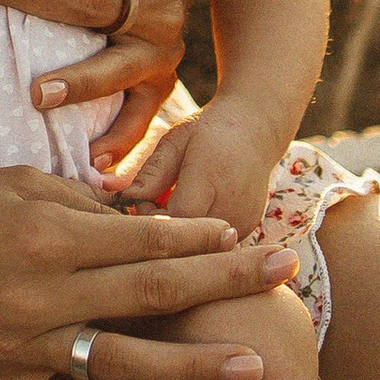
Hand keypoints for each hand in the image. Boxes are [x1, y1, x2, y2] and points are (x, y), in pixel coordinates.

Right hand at [0, 163, 298, 379]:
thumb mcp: (22, 183)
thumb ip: (89, 209)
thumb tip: (152, 229)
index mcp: (45, 234)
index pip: (145, 238)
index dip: (202, 239)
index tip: (247, 234)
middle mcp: (37, 295)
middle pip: (152, 296)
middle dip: (226, 284)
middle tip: (284, 275)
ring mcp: (17, 349)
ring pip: (121, 366)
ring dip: (194, 369)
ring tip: (252, 368)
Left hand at [117, 106, 276, 237]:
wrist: (256, 130)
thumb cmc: (208, 131)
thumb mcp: (175, 142)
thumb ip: (151, 173)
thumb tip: (123, 198)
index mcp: (211, 178)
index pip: (173, 221)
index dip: (148, 218)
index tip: (139, 202)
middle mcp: (233, 207)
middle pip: (185, 242)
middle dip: (159, 231)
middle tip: (148, 208)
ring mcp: (243, 224)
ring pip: (198, 248)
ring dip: (177, 237)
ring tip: (168, 210)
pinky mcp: (247, 232)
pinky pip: (212, 247)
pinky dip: (194, 238)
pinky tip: (187, 217)